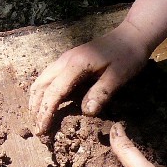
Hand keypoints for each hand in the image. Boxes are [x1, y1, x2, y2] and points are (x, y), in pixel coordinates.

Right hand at [28, 22, 150, 134]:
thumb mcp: (119, 76)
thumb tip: (85, 113)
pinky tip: (45, 104)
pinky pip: (47, 77)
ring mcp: (64, 59)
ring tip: (36, 119)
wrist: (131, 35)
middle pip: (40, 86)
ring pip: (40, 81)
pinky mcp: (67, 60)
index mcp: (75, 65)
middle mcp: (64, 60)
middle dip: (35, 109)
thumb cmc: (127, 56)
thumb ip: (101, 93)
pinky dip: (41, 93)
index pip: (53, 92)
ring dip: (35, 101)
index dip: (45, 113)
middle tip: (36, 130)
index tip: (41, 131)